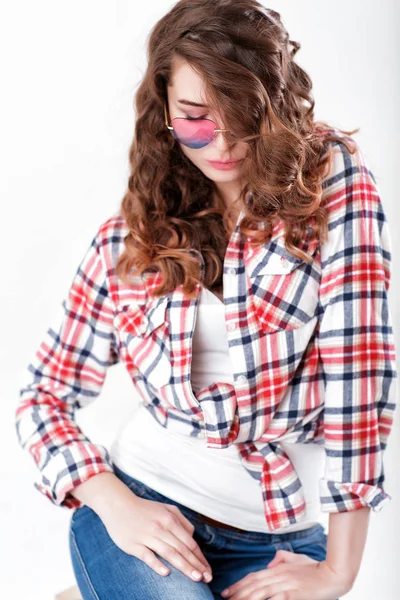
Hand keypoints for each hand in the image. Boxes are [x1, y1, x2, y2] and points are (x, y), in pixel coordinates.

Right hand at [99, 494, 212, 582]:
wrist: (118, 505)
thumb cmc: (145, 509)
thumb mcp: (166, 508)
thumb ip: (181, 521)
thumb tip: (193, 537)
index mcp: (170, 519)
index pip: (189, 542)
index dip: (200, 557)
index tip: (208, 570)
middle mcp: (161, 528)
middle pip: (182, 549)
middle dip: (196, 565)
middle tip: (207, 578)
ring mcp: (147, 536)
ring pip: (169, 553)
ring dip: (184, 567)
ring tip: (195, 578)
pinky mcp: (133, 545)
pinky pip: (147, 556)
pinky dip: (157, 564)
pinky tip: (166, 573)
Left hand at [220, 550, 350, 599]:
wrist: (334, 574)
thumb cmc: (316, 568)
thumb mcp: (297, 559)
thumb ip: (282, 559)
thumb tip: (270, 564)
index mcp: (278, 569)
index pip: (253, 577)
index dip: (239, 584)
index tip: (227, 592)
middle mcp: (279, 576)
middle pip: (254, 585)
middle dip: (238, 593)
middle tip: (225, 599)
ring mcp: (286, 585)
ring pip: (261, 592)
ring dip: (246, 598)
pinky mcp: (294, 595)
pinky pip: (275, 599)